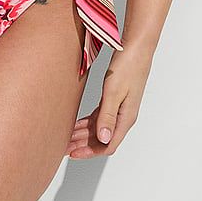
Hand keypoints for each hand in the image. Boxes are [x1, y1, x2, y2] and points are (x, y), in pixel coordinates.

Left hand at [66, 43, 152, 158]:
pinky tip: (77, 124)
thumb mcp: (114, 91)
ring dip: (83, 135)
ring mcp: (120, 108)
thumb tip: (104, 139)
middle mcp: (124, 116)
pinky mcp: (115, 98)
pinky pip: (99, 116)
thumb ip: (108, 116)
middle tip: (64, 147)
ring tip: (67, 138)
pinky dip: (87, 122)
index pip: (108, 145)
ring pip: (99, 128)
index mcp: (126, 118)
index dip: (90, 152)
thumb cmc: (128, 65)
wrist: (137, 46)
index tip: (73, 153)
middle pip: (102, 139)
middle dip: (83, 145)